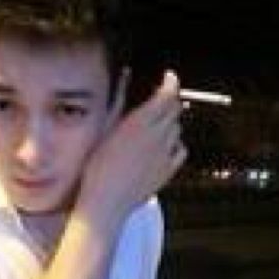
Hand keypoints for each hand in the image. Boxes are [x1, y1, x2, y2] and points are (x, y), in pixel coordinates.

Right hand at [78, 70, 186, 229]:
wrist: (105, 201)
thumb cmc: (97, 168)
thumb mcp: (103, 127)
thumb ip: (117, 100)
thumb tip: (124, 77)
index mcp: (140, 121)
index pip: (167, 94)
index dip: (171, 83)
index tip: (169, 78)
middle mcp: (157, 135)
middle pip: (175, 110)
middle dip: (170, 102)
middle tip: (163, 100)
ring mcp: (165, 154)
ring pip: (178, 129)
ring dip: (171, 122)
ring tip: (160, 124)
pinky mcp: (168, 171)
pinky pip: (181, 151)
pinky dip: (177, 145)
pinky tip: (167, 147)